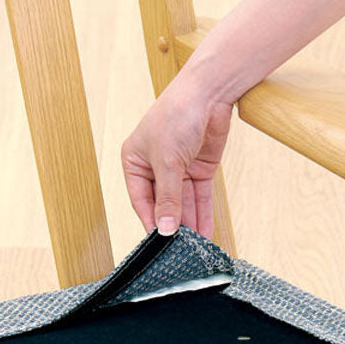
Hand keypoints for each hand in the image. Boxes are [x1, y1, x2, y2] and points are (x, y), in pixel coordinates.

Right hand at [121, 80, 231, 238]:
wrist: (209, 92)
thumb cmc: (177, 115)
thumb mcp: (168, 161)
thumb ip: (168, 198)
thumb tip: (164, 229)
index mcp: (135, 162)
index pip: (141, 201)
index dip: (151, 222)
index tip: (160, 245)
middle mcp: (155, 167)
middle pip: (164, 205)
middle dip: (174, 226)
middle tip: (181, 251)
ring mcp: (179, 169)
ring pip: (183, 204)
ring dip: (190, 224)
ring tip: (195, 248)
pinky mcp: (199, 169)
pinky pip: (199, 198)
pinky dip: (203, 214)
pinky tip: (206, 233)